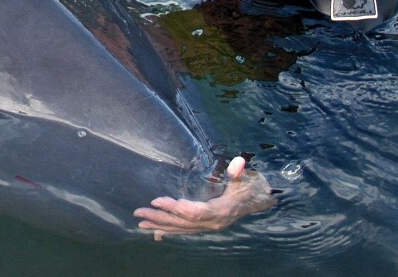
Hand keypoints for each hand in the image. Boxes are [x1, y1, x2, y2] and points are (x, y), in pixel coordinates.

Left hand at [133, 156, 275, 239]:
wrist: (258, 202)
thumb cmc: (249, 189)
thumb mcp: (245, 180)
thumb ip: (238, 172)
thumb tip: (239, 162)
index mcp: (219, 212)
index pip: (193, 212)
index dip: (175, 208)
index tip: (156, 199)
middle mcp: (212, 223)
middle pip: (182, 222)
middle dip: (159, 217)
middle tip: (138, 211)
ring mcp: (208, 227)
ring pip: (181, 229)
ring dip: (160, 226)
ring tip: (141, 223)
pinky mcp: (205, 227)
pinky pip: (185, 231)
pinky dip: (170, 232)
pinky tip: (157, 235)